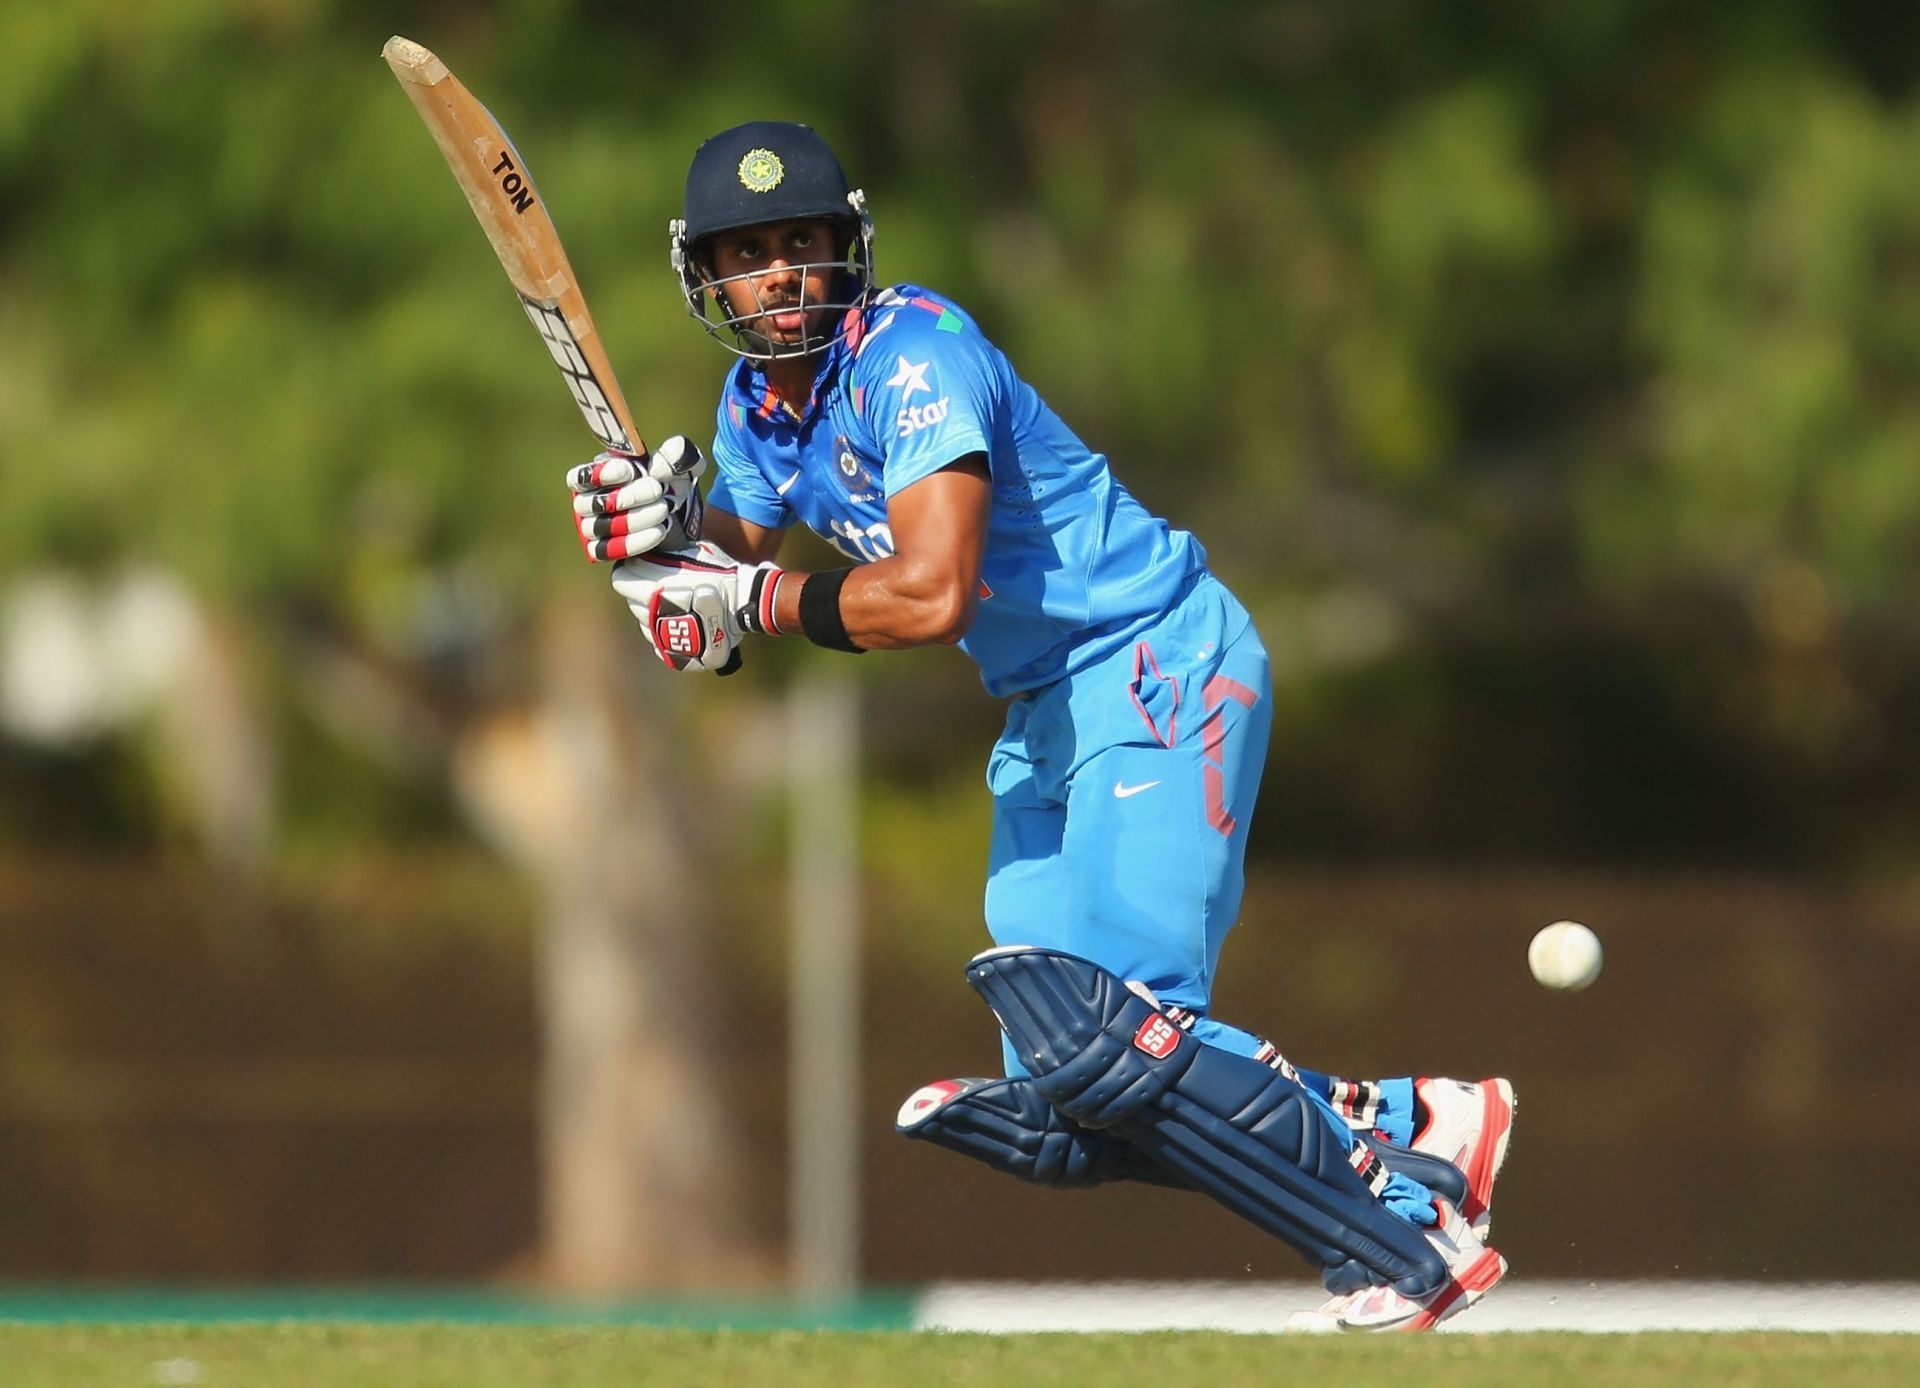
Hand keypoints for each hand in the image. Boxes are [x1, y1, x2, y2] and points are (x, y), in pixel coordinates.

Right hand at [567, 435, 706, 560]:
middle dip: (629, 496)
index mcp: (597, 475)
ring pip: (602, 526)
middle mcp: (588, 502)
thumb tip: (659, 466)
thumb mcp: (681, 463)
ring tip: (663, 511)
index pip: (581, 477)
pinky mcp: (602, 550)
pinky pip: (608, 549)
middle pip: (593, 503)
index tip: (630, 471)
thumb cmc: (672, 482)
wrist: (681, 517)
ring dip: (634, 519)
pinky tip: (658, 531)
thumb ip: (677, 453)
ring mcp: (592, 527)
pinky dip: (634, 541)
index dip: (602, 474)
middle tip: (659, 491)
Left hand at [610, 540, 786, 673]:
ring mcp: (662, 637)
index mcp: (653, 590)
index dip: (627, 571)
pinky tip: (679, 620)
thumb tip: (653, 548)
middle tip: (657, 582)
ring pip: (643, 622)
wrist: (746, 604)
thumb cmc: (721, 574)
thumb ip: (668, 554)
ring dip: (651, 611)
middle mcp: (652, 615)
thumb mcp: (694, 554)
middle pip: (631, 601)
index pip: (620, 581)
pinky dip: (663, 630)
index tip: (635, 566)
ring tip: (672, 601)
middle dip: (639, 590)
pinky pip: (657, 640)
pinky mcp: (674, 653)